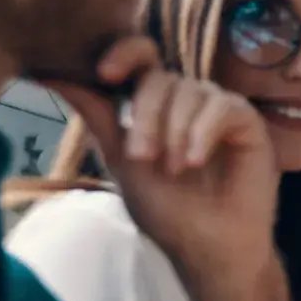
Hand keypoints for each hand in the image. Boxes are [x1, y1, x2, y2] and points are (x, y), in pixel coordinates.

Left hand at [45, 38, 280, 281]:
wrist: (209, 246)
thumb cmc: (168, 209)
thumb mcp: (121, 159)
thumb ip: (97, 114)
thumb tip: (53, 75)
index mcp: (156, 104)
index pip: (142, 57)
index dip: (125, 54)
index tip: (106, 75)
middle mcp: (188, 101)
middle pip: (161, 78)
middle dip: (146, 116)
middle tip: (143, 157)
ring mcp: (218, 110)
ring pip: (191, 92)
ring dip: (176, 131)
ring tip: (176, 170)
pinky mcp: (248, 123)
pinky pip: (223, 108)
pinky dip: (204, 133)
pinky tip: (196, 161)